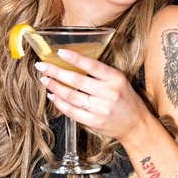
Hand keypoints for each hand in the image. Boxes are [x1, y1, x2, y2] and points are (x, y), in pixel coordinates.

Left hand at [35, 49, 152, 143]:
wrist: (136, 124)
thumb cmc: (126, 99)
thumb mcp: (119, 81)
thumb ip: (100, 74)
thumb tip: (72, 63)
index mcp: (116, 79)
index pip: (92, 66)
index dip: (75, 58)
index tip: (60, 52)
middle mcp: (109, 93)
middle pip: (77, 81)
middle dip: (56, 72)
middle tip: (42, 66)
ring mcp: (102, 109)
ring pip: (71, 96)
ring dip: (55, 87)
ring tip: (45, 80)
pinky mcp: (95, 122)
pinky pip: (72, 111)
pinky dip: (59, 103)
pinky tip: (53, 96)